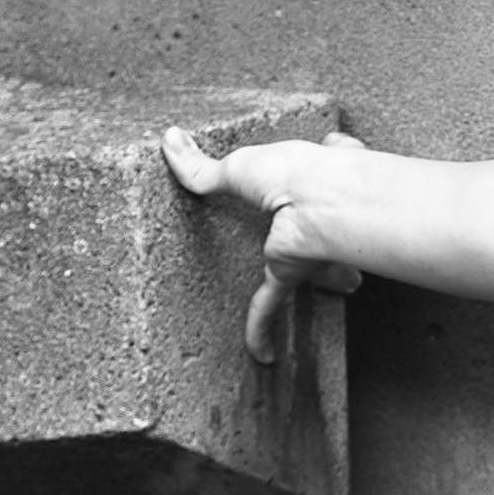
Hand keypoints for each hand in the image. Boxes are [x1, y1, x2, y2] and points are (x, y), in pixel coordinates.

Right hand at [164, 119, 360, 364]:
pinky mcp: (292, 276)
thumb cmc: (291, 172)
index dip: (316, 180)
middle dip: (322, 233)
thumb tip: (169, 138)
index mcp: (312, 176)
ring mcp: (308, 247)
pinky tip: (261, 356)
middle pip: (318, 228)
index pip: (314, 178)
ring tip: (324, 285)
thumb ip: (203, 166)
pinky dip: (261, 331)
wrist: (321, 202)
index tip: (308, 183)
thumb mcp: (239, 164)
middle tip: (314, 240)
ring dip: (322, 279)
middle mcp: (317, 214)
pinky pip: (271, 307)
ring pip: (315, 269)